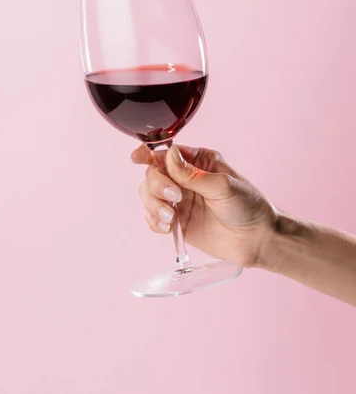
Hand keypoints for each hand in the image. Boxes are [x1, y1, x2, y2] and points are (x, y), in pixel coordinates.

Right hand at [131, 144, 276, 267]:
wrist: (256, 240)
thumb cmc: (247, 206)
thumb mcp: (223, 186)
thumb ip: (193, 174)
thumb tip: (168, 155)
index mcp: (198, 162)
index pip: (165, 153)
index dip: (148, 154)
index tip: (137, 158)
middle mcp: (184, 179)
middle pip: (152, 174)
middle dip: (157, 186)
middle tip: (175, 198)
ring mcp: (179, 201)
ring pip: (148, 195)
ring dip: (154, 205)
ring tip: (172, 217)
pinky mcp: (177, 222)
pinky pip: (152, 218)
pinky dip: (154, 222)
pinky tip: (169, 227)